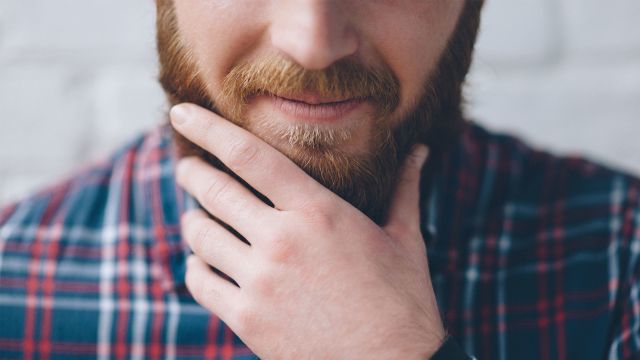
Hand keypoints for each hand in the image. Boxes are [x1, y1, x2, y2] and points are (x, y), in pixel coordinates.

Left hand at [171, 103, 444, 359]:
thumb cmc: (402, 302)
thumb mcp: (405, 239)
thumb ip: (404, 188)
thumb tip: (422, 150)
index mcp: (318, 212)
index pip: (248, 155)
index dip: (208, 128)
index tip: (182, 112)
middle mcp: (281, 240)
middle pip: (214, 191)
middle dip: (192, 172)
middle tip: (187, 166)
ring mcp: (260, 281)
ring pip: (200, 236)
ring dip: (194, 221)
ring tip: (197, 216)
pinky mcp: (247, 319)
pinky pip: (200, 282)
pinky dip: (196, 267)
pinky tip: (204, 262)